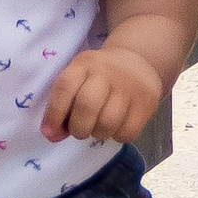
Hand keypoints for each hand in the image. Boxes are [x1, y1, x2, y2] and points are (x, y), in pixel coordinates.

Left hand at [41, 44, 165, 143]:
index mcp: (84, 65)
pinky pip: (128, 131)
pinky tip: (116, 127)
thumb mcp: (77, 80)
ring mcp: (129, 86)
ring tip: (98, 128)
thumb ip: (62, 106)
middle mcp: (106, 72)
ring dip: (98, 133)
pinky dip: (118, 136)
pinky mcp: (147, 102)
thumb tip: (53, 135)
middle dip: (78, 128)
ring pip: (109, 122)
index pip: (64, 87)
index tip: (50, 132)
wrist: (136, 62)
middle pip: (87, 105)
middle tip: (80, 130)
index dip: (54, 114)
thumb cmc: (97, 77)